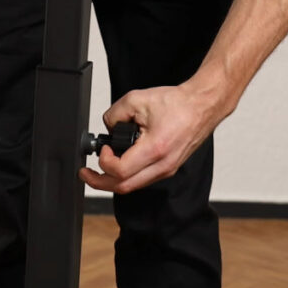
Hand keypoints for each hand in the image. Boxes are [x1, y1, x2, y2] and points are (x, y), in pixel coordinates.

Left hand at [79, 83, 232, 193]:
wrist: (202, 106)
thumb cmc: (178, 104)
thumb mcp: (137, 100)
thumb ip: (114, 114)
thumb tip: (106, 128)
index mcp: (155, 148)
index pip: (120, 171)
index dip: (104, 162)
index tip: (102, 149)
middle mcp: (163, 165)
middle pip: (124, 187)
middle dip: (99, 182)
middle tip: (86, 174)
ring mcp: (167, 169)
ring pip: (133, 186)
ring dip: (113, 180)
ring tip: (101, 168)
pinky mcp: (168, 168)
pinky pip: (142, 180)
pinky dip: (127, 176)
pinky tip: (119, 165)